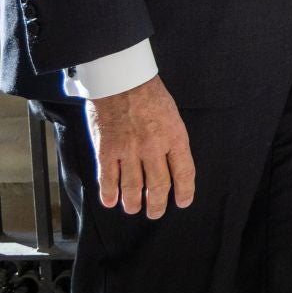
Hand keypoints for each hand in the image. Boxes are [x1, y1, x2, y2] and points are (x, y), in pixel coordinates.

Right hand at [83, 75, 194, 218]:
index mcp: (174, 137)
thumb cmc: (150, 95)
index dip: (184, 191)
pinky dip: (109, 194)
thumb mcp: (173, 115)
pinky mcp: (106, 150)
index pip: (183, 173)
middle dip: (157, 204)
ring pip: (132, 188)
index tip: (183, 202)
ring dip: (133, 203)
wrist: (122, 80)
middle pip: (158, 186)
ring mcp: (128, 151)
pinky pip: (107, 179)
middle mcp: (153, 148)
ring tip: (134, 208)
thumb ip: (172, 140)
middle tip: (155, 212)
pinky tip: (111, 201)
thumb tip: (173, 163)